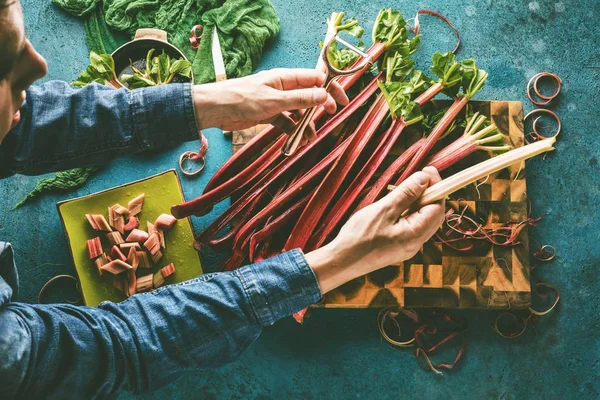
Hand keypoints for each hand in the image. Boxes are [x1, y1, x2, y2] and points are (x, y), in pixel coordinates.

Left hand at [192, 68, 348, 135]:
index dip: (330, 87)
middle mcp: (283, 88)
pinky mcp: (269, 114)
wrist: (216, 109)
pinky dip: (294, 130)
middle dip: (321, 105)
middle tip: (332, 116)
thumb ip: (300, 99)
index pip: (315, 78)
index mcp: (285, 78)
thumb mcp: (275, 100)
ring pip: (299, 111)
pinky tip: (298, 140)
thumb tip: (324, 95)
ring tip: (310, 137)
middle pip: (309, 94)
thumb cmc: (242, 98)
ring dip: (307, 123)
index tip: (341, 100)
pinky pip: (287, 122)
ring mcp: (276, 101)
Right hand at [305, 167, 445, 293]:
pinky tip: (396, 205)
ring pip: (422, 220)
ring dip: (418, 202)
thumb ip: (406, 194)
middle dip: (430, 194)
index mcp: (415, 235)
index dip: (437, 187)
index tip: (428, 170)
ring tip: (404, 189)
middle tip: (419, 177)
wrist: (341, 262)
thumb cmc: (359, 237)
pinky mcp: (398, 247)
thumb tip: (424, 179)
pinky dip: (409, 212)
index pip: (437, 207)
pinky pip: (411, 226)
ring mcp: (407, 247)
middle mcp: (416, 244)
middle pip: (433, 214)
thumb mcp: (383, 210)